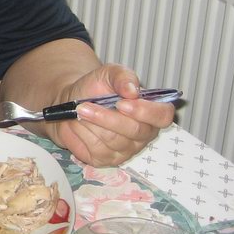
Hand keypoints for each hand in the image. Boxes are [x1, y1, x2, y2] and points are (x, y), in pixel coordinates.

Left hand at [53, 64, 175, 166]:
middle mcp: (144, 133)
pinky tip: (79, 124)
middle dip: (108, 117)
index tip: (122, 103)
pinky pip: (98, 150)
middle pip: (135, 131)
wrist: (71, 101)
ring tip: (80, 110)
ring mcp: (127, 149)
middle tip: (85, 105)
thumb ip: (122, 77)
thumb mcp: (108, 73)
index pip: (163, 116)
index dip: (145, 112)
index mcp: (151, 110)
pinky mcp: (107, 159)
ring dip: (92, 123)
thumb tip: (132, 90)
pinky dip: (83, 135)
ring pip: (114, 141)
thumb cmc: (95, 88)